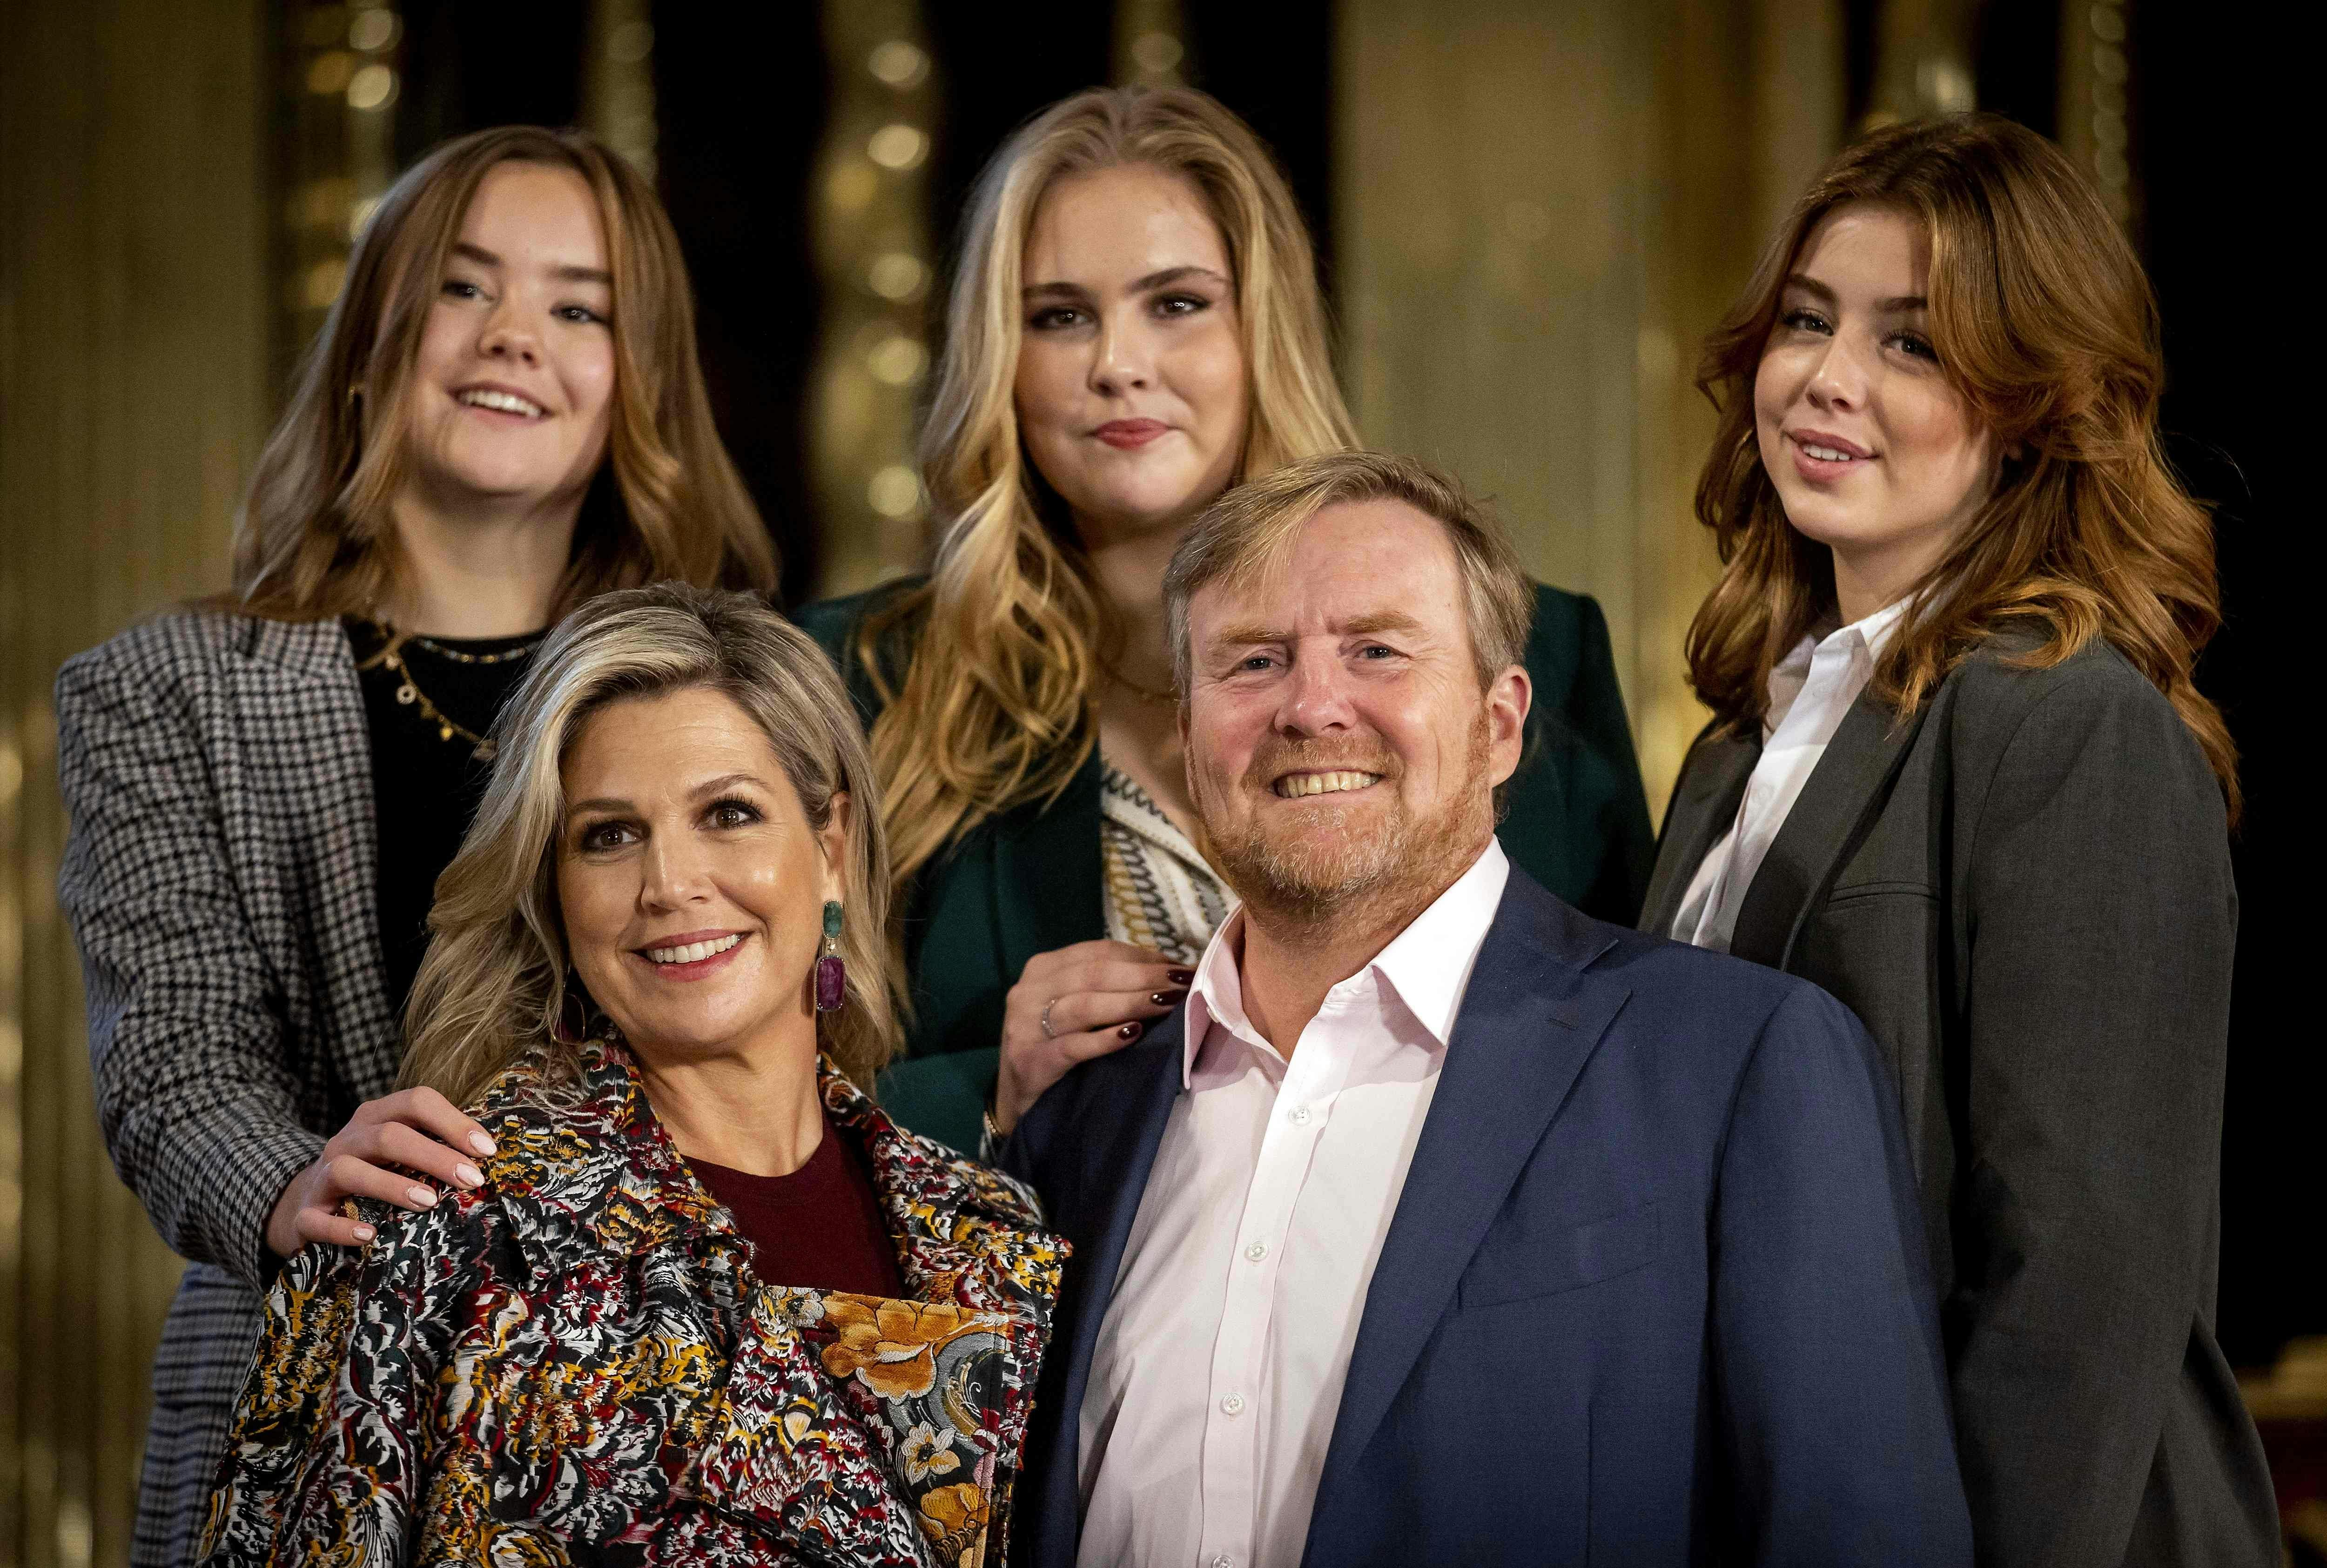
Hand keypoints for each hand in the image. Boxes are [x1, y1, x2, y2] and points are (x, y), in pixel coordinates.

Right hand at [264, 1087, 496, 1256]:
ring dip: (392, 1185)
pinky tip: (369, 1235)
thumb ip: (437, 1148)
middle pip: (389, 1136)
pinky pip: (317, 1220)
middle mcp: (348, 1140)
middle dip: (434, 1155)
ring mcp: (322, 1177)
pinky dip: (342, 1228)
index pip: (416, 1102)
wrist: (305, 1203)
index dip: (453, 1122)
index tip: (486, 1150)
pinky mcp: (305, 1215)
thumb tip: (488, 1159)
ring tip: (429, 1202)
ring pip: (350, 1170)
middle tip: (472, 1179)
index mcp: (376, 1118)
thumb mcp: (402, 1153)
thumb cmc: (373, 1174)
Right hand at [996, 940, 1192, 1137]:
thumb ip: (1107, 986)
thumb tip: (1169, 970)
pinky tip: (1133, 1035)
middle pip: (1095, 974)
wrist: (1018, 1099)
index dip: (1143, 957)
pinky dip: (1105, 1039)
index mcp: (1043, 968)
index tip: (1179, 967)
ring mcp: (1025, 1026)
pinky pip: (1072, 1046)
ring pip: (1085, 1006)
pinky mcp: (1030, 1061)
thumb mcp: (1074, 1006)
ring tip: (1168, 1005)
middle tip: (1183, 985)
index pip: (1099, 952)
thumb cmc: (1055, 1047)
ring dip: (1132, 1003)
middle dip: (1145, 977)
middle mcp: (1028, 991)